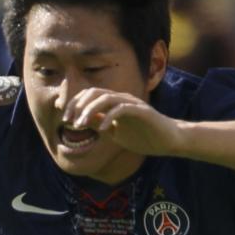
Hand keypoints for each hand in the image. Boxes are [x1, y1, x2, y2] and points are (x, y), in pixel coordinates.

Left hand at [66, 88, 181, 154]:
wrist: (169, 141)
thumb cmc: (144, 137)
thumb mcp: (115, 133)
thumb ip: (100, 124)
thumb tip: (81, 121)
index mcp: (114, 102)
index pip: (89, 95)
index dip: (75, 105)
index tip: (65, 119)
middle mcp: (122, 98)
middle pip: (94, 92)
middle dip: (78, 105)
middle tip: (69, 121)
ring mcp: (132, 103)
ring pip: (106, 97)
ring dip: (90, 110)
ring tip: (81, 125)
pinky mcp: (142, 111)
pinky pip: (121, 109)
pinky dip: (109, 117)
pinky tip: (103, 130)